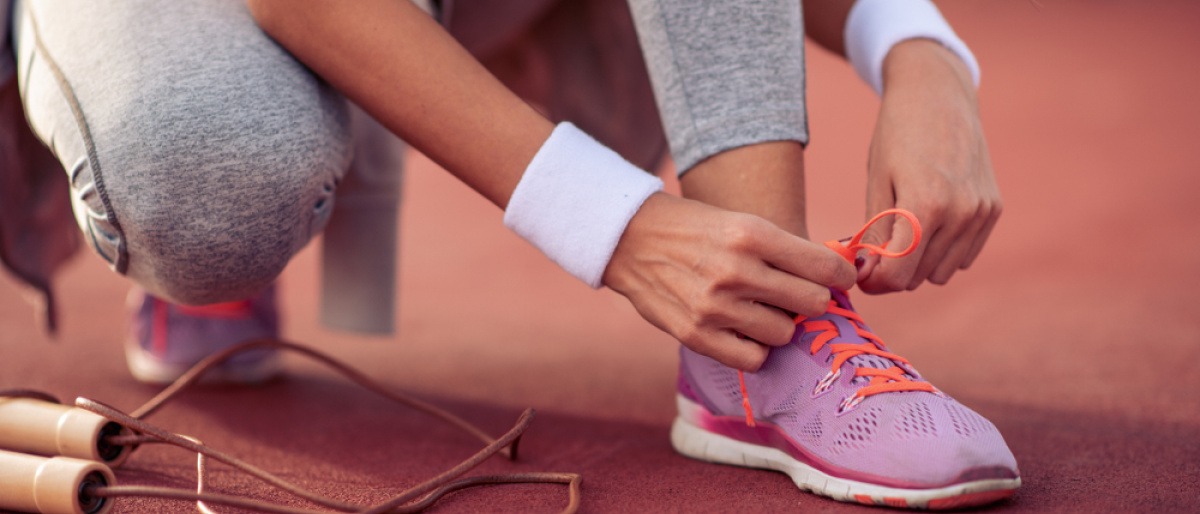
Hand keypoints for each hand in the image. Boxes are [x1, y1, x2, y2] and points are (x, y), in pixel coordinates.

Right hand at [603, 193, 854, 370]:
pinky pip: (753, 359)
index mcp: (751, 234)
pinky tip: (745, 331)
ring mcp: (715, 306)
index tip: (838, 279)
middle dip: (810, 300)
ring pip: (785, 333)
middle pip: (812, 303)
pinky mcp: (696, 335)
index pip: (824, 267)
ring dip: (780, 325)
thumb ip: (784, 250)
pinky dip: (756, 348)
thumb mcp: (740, 221)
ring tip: (761, 310)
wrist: (630, 238)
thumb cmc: (695, 228)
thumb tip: (835, 278)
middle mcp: (735, 270)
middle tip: (796, 295)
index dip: (840, 276)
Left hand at [858, 39, 1001, 293]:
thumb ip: (875, 233)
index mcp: (926, 205)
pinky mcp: (993, 209)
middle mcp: (961, 213)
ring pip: (943, 272)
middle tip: (875, 250)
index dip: (874, 282)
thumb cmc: (897, 135)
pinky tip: (928, 224)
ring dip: (919, 264)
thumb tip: (869, 275)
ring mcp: (981, 213)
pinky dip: (943, 251)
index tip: (861, 272)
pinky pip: (964, 256)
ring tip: (901, 232)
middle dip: (892, 272)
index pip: (898, 275)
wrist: (939, 94)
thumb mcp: (876, 181)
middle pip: (919, 278)